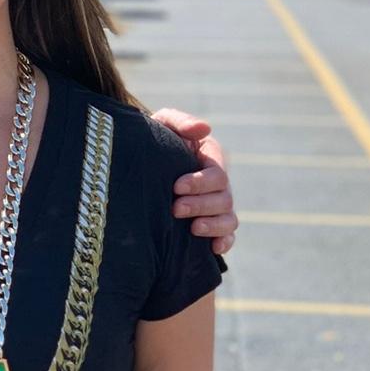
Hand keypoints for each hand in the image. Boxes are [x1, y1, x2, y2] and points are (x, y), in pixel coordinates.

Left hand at [151, 108, 236, 257]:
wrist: (140, 160)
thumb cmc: (154, 138)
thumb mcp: (162, 124)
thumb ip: (181, 122)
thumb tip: (205, 128)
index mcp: (210, 156)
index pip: (216, 173)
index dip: (200, 182)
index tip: (175, 186)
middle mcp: (218, 182)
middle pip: (223, 198)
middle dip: (200, 205)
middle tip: (175, 208)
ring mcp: (217, 204)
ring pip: (229, 219)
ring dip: (213, 225)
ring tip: (192, 228)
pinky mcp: (213, 222)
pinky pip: (228, 236)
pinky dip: (225, 242)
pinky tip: (213, 248)